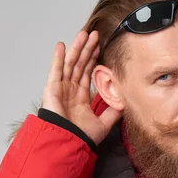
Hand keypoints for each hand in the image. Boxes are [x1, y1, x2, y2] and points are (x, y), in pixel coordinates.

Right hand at [42, 30, 121, 145]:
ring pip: (70, 63)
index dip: (94, 59)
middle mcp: (70, 90)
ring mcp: (61, 88)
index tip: (101, 46)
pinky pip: (56, 70)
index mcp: (80, 97)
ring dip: (77, 48)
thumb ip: (113, 112)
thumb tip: (125, 103)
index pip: (88, 72)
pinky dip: (58, 57)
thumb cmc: (81, 137)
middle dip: (87, 49)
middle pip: (80, 64)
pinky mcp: (52, 89)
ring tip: (84, 34)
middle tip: (95, 34)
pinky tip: (62, 45)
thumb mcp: (104, 123)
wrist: (68, 144)